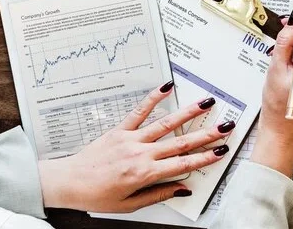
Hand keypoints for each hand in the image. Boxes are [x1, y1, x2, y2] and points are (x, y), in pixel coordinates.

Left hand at [38, 83, 233, 212]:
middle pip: (180, 143)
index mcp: (144, 174)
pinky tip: (167, 87)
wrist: (68, 182)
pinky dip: (153, 98)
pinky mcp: (120, 129)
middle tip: (225, 126)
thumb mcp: (129, 205)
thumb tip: (182, 189)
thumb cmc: (96, 196)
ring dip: (188, 113)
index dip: (204, 157)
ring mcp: (131, 139)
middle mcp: (141, 154)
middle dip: (206, 134)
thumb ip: (158, 194)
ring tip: (206, 103)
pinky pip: (139, 111)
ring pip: (166, 124)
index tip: (220, 151)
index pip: (182, 164)